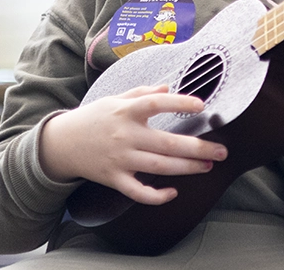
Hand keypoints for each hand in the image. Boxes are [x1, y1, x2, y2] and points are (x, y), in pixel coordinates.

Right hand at [39, 85, 227, 204]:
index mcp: (125, 111)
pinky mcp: (114, 179)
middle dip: (198, 149)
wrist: (61, 143)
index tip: (200, 105)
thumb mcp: (114, 99)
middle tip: (222, 151)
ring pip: (159, 167)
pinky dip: (156, 196)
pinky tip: (173, 192)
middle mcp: (125, 135)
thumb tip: (168, 88)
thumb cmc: (93, 118)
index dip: (178, 103)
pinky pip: (138, 192)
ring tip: (207, 166)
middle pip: (166, 144)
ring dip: (186, 168)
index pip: (155, 104)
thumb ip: (142, 93)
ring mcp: (120, 159)